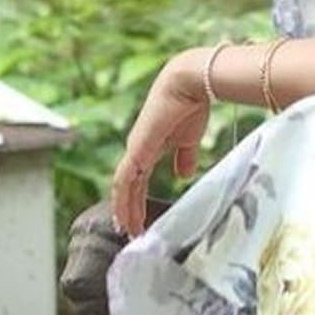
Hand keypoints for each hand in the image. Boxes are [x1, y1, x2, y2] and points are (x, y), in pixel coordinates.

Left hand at [110, 51, 209, 237]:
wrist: (191, 83)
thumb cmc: (192, 105)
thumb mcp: (188, 139)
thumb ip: (184, 157)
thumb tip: (183, 175)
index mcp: (148, 147)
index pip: (136, 179)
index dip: (135, 199)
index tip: (138, 219)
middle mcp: (137, 149)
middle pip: (126, 185)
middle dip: (127, 209)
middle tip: (131, 232)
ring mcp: (135, 149)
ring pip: (123, 186)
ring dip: (124, 209)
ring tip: (128, 230)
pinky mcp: (138, 149)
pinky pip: (125, 180)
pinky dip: (124, 199)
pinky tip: (126, 214)